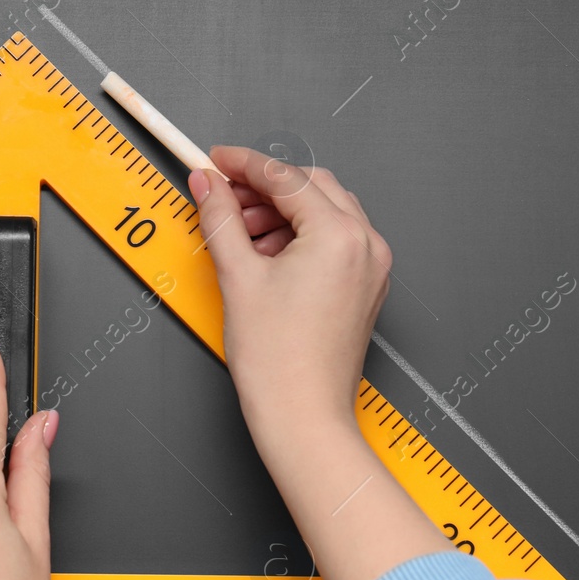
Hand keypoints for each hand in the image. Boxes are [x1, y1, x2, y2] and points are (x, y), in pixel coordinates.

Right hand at [188, 147, 448, 579]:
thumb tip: (206, 185)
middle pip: (311, 187)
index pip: (286, 178)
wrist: (303, 417)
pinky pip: (335, 241)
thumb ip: (219, 219)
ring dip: (282, 212)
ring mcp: (372, 267)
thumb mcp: (237, 276)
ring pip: (325, 212)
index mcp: (339, 234)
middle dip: (264, 188)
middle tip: (221, 197)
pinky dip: (300, 237)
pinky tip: (266, 257)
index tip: (213, 162)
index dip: (243, 165)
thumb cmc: (277, 361)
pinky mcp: (366, 288)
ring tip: (239, 234)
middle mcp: (366, 244)